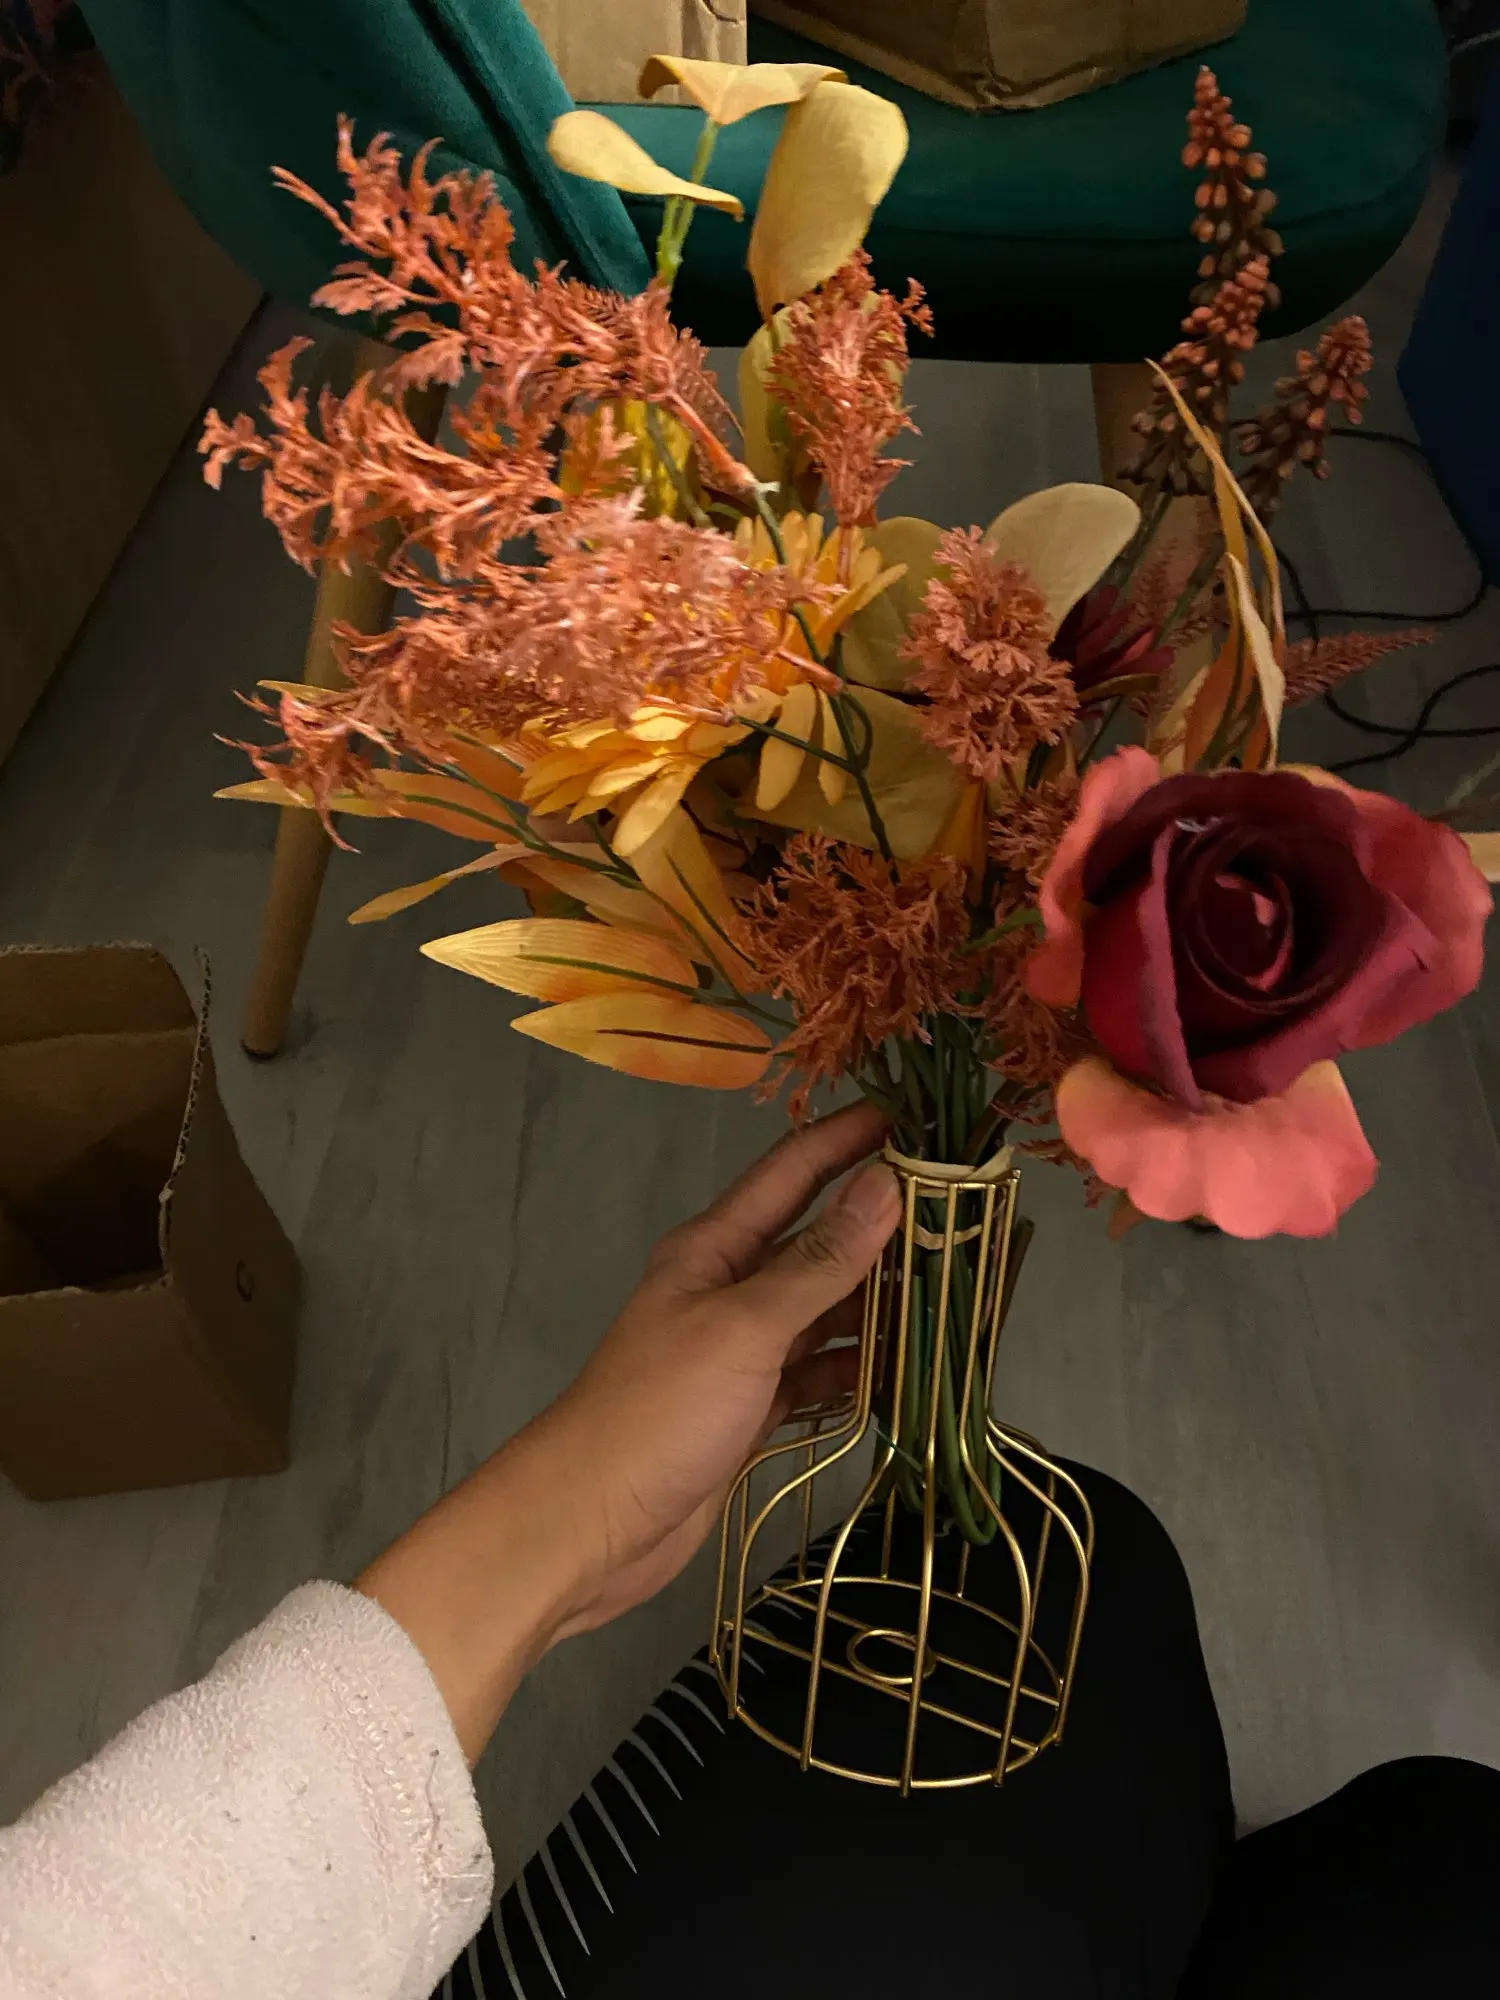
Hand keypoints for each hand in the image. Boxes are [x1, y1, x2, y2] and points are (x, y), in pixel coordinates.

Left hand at [357, 1103, 899, 1761]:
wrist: (591, 1521)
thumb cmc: (658, 1409)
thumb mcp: (745, 1325)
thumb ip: (818, 1262)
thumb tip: (886, 1183)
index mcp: (716, 1247)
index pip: (793, 1171)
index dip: (849, 1139)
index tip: (916, 1116)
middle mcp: (730, 1287)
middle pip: (817, 1240)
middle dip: (883, 1224)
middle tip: (964, 1211)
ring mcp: (741, 1350)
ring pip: (824, 1309)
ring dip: (881, 1302)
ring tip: (956, 1290)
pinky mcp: (750, 1408)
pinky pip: (817, 1371)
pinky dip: (858, 1369)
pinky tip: (906, 1372)